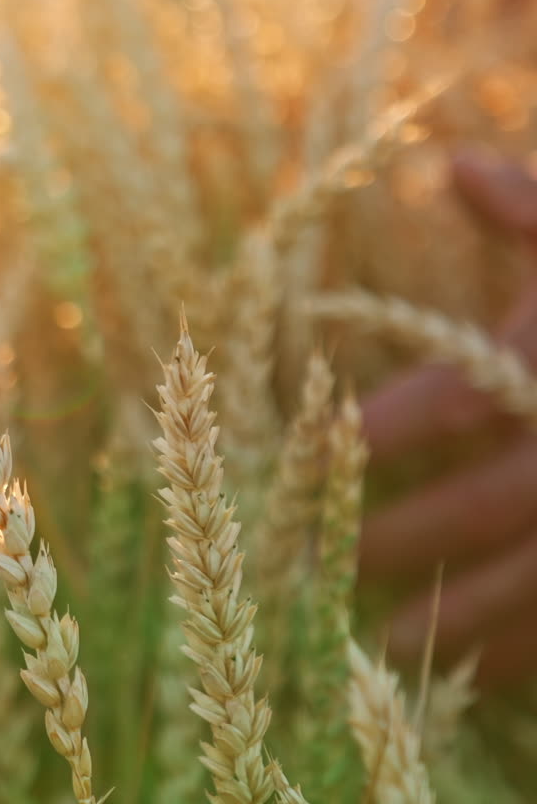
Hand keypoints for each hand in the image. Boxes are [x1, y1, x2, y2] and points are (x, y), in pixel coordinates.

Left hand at [359, 148, 536, 687]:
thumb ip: (532, 206)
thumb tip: (455, 163)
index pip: (458, 399)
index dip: (382, 426)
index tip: (318, 444)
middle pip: (484, 506)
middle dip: (401, 536)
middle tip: (324, 561)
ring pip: (535, 583)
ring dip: (457, 620)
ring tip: (380, 644)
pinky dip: (534, 655)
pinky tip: (484, 670)